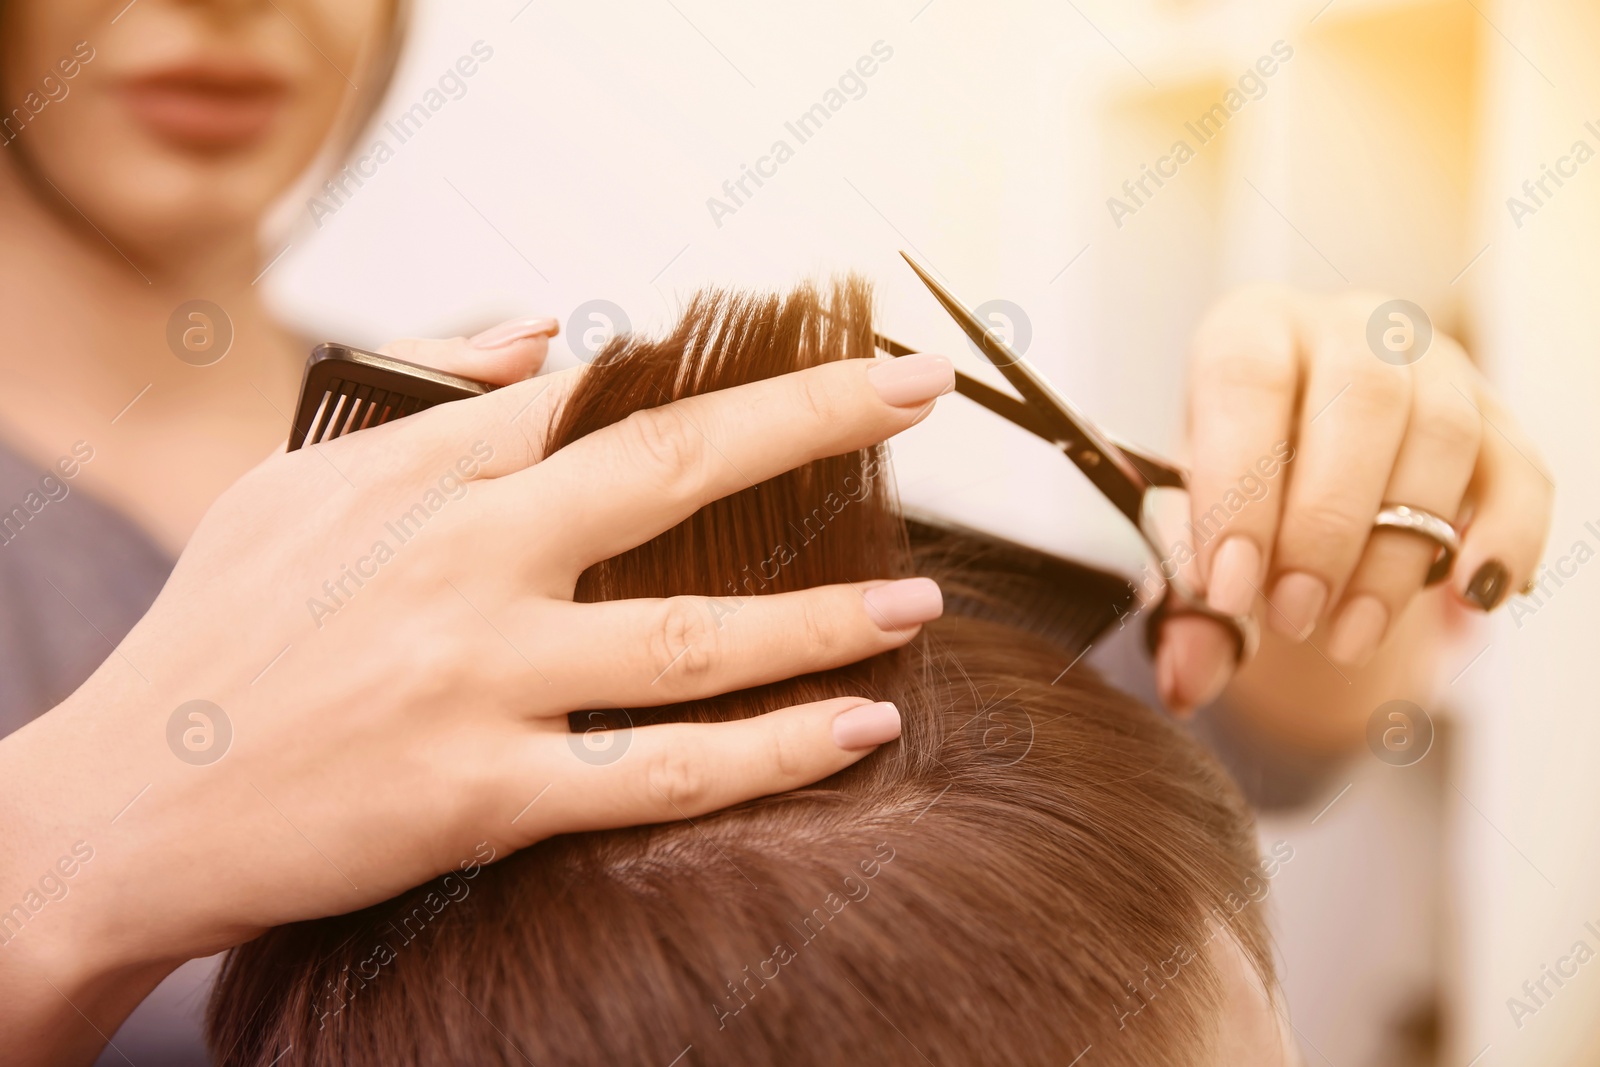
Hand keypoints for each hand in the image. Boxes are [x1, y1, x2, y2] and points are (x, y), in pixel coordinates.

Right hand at [0, 328, 952, 1064]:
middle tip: (918, 389)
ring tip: (922, 603)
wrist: (129, 804)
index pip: (594, 392)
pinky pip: (660, 775)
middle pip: (670, 465)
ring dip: (824, 615)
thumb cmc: (218, 637)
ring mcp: (480, 679)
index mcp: (421, 473)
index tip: (813, 358)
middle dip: (813, 417)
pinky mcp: (483, 795)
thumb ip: (434, 399)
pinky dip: (771, 755)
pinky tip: (858, 728)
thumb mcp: (297, 482)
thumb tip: (555, 330)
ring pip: (694, 638)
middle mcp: (462, 560)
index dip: (717, 365)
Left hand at [1155, 284, 1551, 714]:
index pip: (1246, 380)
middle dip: (1325, 526)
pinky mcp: (1499, 423)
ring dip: (1398, 551)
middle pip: (1360, 401)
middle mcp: (1348, 329)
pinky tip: (1472, 599)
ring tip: (1348, 636)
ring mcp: (1435, 368)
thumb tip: (1186, 680)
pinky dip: (1505, 540)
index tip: (1228, 588)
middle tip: (1292, 618)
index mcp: (1250, 330)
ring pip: (1443, 435)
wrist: (1300, 477)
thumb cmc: (1235, 493)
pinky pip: (1522, 473)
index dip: (1238, 484)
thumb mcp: (1192, 534)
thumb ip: (1185, 604)